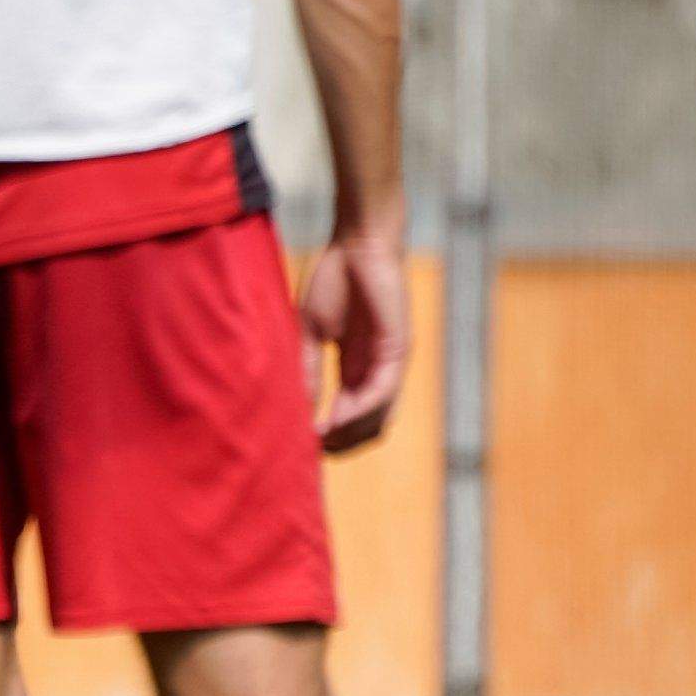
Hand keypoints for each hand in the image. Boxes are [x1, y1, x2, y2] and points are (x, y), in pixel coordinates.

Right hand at [300, 225, 411, 452]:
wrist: (357, 244)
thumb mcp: (310, 332)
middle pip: (366, 426)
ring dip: (349, 435)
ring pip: (377, 418)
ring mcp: (389, 362)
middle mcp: (376, 370)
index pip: (347, 414)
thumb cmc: (333, 279)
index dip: (327, 434)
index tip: (299, 444)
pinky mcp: (397, 350)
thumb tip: (298, 408)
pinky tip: (332, 420)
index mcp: (355, 366)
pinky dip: (358, 411)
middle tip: (310, 452)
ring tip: (319, 441)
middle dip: (339, 443)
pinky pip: (381, 393)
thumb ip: (308, 369)